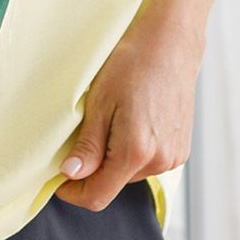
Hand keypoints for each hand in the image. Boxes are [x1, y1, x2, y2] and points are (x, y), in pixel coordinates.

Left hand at [54, 0, 205, 211]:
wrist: (171, 44)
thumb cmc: (132, 64)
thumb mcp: (100, 102)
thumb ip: (88, 145)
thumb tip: (71, 175)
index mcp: (136, 152)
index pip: (98, 195)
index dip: (73, 192)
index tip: (58, 178)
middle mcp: (159, 161)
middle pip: (114, 183)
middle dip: (93, 168)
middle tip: (84, 133)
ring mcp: (174, 156)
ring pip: (130, 173)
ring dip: (114, 158)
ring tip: (112, 120)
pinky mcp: (181, 149)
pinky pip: (148, 162)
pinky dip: (134, 151)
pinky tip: (131, 121)